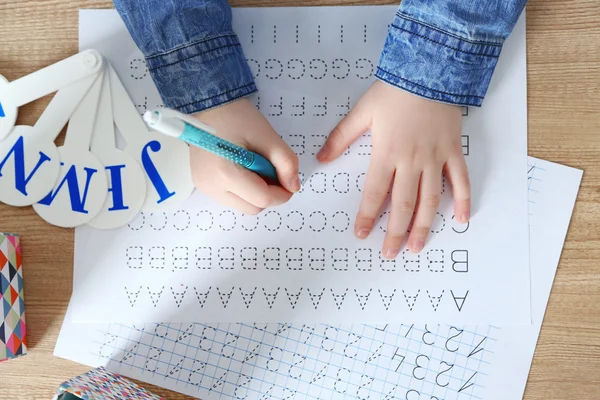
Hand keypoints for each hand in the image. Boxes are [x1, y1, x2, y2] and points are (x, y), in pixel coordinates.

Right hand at [191, 98, 299, 213]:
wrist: (207, 105)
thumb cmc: (235, 115)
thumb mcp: (266, 136)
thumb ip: (285, 161)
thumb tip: (293, 186)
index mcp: (226, 174)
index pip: (263, 199)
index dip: (283, 193)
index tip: (290, 182)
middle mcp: (212, 186)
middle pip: (253, 207)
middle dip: (269, 194)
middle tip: (272, 170)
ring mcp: (205, 187)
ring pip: (242, 205)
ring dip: (256, 192)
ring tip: (255, 166)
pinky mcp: (203, 185)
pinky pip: (231, 197)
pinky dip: (244, 189)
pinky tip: (244, 168)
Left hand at [317, 81, 469, 257]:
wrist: (429, 69)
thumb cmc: (394, 91)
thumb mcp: (362, 112)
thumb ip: (341, 137)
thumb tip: (322, 158)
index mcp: (387, 154)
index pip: (374, 193)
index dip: (367, 216)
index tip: (362, 234)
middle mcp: (412, 162)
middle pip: (402, 205)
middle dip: (395, 233)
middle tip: (390, 253)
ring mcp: (436, 159)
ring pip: (431, 201)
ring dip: (424, 226)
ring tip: (417, 247)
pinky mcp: (453, 152)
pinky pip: (461, 181)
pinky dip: (464, 201)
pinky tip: (461, 221)